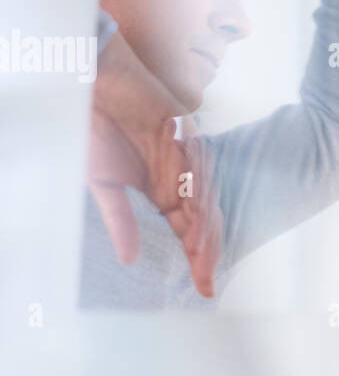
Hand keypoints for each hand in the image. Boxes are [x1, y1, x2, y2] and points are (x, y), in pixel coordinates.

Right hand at [88, 31, 221, 296]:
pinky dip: (194, 186)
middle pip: (203, 219)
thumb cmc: (97, 130)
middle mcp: (181, 177)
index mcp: (164, 192)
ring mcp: (186, 154)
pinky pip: (194, 163)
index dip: (197, 259)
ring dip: (203, 225)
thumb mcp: (104, 184)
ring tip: (201, 255)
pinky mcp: (185, 130)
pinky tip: (193, 210)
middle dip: (207, 251)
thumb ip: (120, 219)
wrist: (93, 85)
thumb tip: (129, 259)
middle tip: (208, 281)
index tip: (203, 290)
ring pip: (203, 195)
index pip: (188, 232)